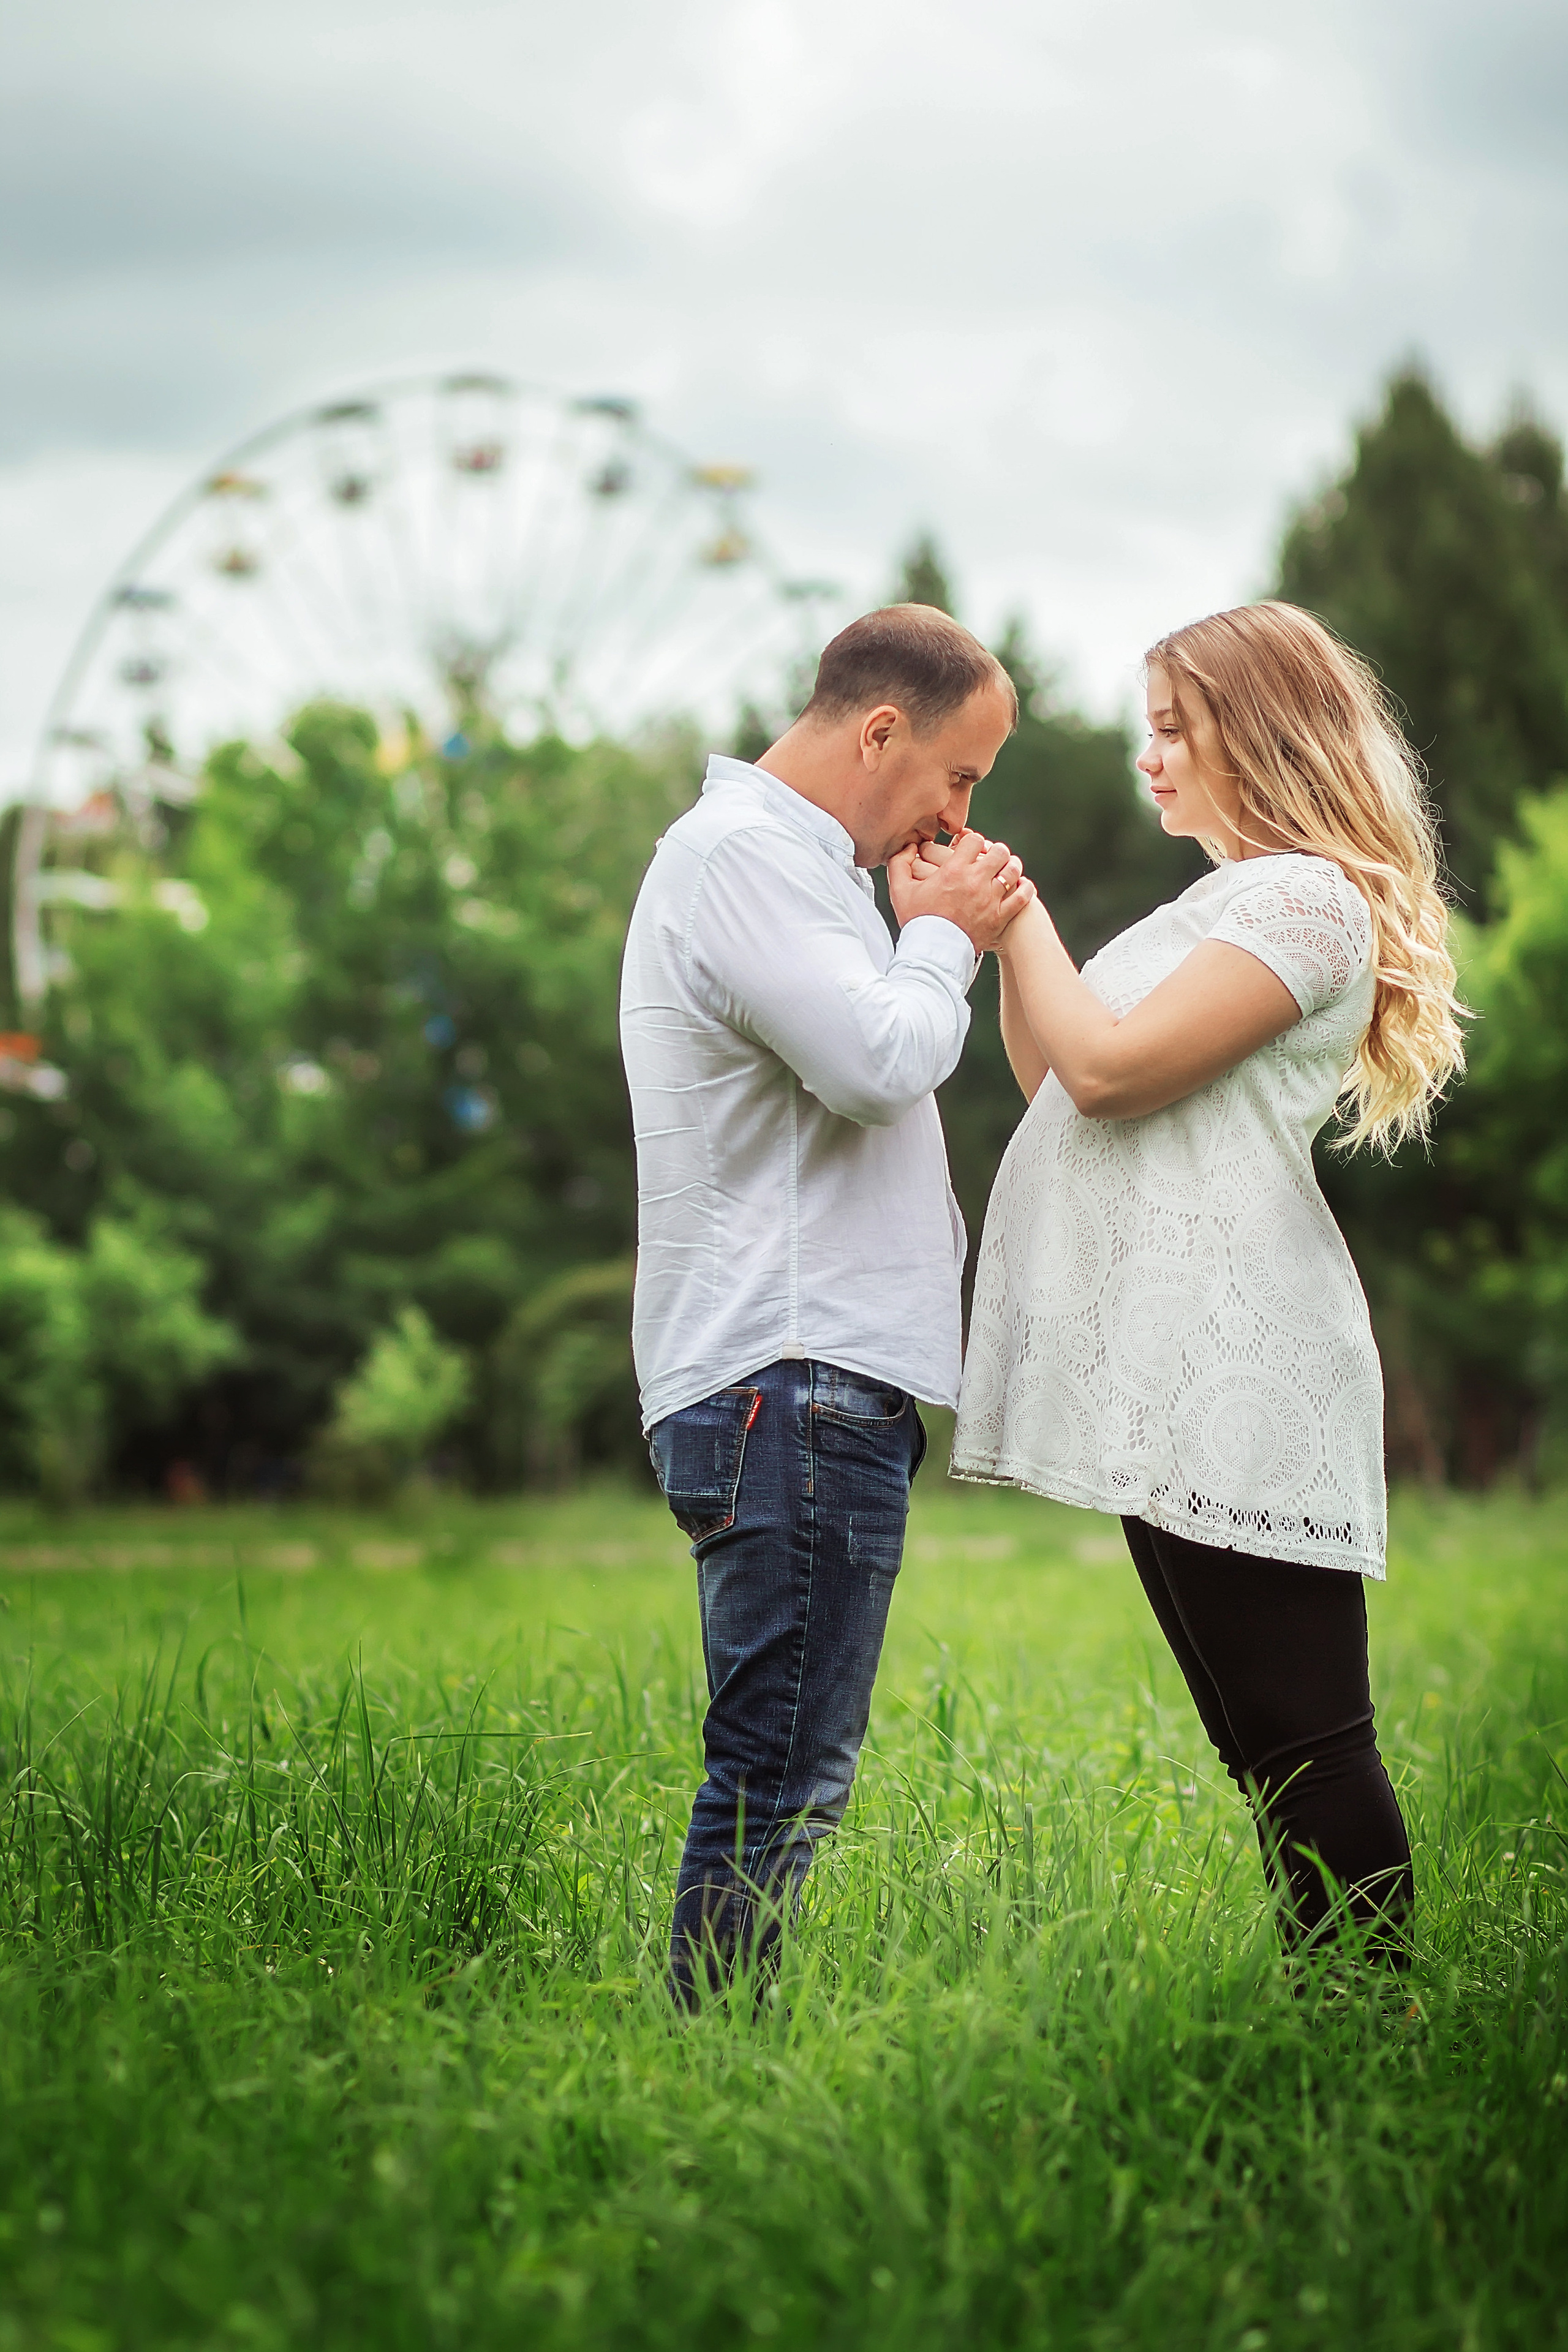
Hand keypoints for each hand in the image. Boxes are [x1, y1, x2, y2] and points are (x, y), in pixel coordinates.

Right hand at [887, 829, 1035, 952]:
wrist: (932, 953)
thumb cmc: (916, 921)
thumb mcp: (900, 891)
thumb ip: (900, 864)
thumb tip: (909, 847)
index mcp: (953, 871)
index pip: (974, 840)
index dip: (973, 841)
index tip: (970, 848)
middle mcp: (975, 881)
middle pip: (999, 851)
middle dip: (996, 851)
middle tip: (991, 857)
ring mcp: (990, 899)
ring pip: (1013, 870)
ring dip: (1011, 866)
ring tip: (1006, 869)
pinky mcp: (1000, 917)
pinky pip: (1022, 897)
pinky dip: (1024, 888)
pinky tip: (1021, 886)